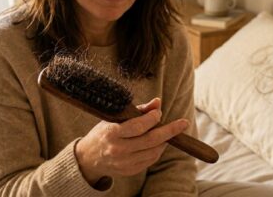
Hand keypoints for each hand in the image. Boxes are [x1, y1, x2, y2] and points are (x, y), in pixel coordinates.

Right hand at [74, 98, 188, 185]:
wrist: (89, 158)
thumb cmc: (104, 132)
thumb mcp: (115, 118)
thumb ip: (138, 110)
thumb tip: (158, 102)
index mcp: (112, 133)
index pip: (138, 126)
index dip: (152, 118)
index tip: (159, 112)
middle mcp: (118, 149)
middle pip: (150, 140)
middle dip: (170, 131)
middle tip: (183, 123)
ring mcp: (124, 162)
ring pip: (153, 151)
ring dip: (165, 140)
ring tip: (169, 132)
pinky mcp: (129, 171)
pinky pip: (150, 160)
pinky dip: (158, 150)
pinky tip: (160, 142)